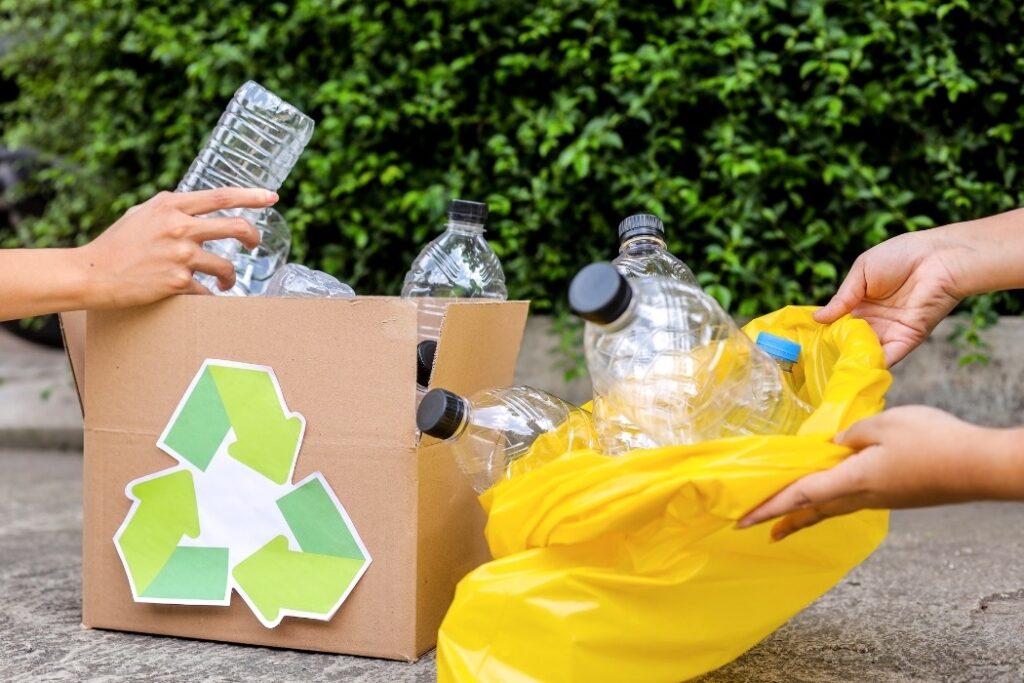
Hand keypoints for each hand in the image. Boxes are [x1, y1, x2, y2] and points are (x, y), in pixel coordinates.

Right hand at [78, 188, 276, 306]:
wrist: (92, 273)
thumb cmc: (116, 244)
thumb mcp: (141, 214)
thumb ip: (169, 208)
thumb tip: (192, 206)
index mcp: (171, 205)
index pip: (221, 196)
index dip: (251, 196)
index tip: (272, 197)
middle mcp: (179, 227)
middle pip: (235, 227)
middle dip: (252, 237)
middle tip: (254, 245)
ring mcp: (180, 254)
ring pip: (226, 266)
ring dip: (231, 277)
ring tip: (225, 282)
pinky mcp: (178, 281)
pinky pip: (207, 290)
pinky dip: (208, 295)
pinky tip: (204, 296)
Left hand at [738, 406, 1022, 540]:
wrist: (979, 466)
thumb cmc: (931, 441)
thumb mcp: (883, 424)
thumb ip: (852, 433)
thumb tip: (835, 442)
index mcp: (851, 479)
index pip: (799, 495)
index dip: (768, 507)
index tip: (743, 521)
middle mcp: (862, 496)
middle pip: (813, 510)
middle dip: (784, 520)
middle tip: (760, 530)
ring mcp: (881, 498)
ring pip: (833, 507)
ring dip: (806, 513)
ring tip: (789, 518)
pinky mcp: (896, 495)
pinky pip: (853, 501)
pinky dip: (832, 502)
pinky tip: (835, 493)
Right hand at [813, 230, 966, 366]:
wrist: (939, 258)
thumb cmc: (901, 256)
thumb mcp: (861, 272)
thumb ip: (842, 298)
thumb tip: (817, 319)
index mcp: (861, 303)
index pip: (838, 323)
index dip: (825, 332)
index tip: (806, 342)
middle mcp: (874, 321)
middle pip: (850, 341)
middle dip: (835, 350)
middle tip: (814, 360)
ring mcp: (890, 332)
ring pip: (866, 352)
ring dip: (851, 360)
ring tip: (830, 367)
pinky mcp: (907, 339)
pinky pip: (887, 357)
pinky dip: (872, 366)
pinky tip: (854, 369)